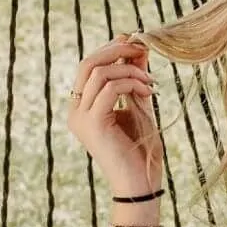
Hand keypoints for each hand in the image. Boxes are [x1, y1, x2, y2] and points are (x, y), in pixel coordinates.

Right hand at [67, 33, 162, 195]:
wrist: (141, 184)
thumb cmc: (141, 150)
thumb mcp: (139, 104)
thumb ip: (135, 78)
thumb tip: (137, 47)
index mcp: (82, 107)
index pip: (89, 66)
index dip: (111, 49)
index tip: (135, 43)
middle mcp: (76, 112)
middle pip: (87, 63)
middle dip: (116, 50)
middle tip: (142, 49)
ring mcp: (81, 118)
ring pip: (99, 73)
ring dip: (130, 71)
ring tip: (151, 83)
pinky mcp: (92, 124)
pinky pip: (109, 89)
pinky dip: (131, 84)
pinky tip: (148, 93)